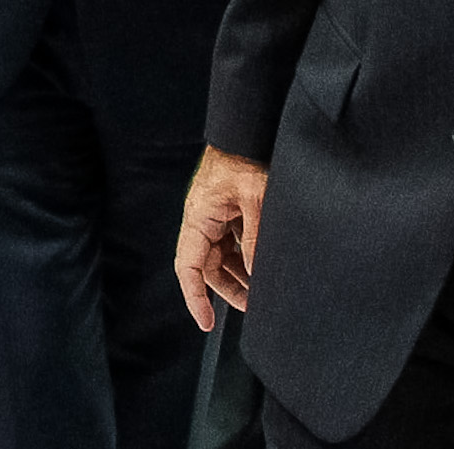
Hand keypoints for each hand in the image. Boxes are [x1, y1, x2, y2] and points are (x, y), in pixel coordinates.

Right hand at [175, 146, 268, 328]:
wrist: (246, 132)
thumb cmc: (246, 159)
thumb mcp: (256, 200)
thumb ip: (255, 238)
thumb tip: (257, 273)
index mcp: (199, 217)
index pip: (189, 266)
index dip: (195, 297)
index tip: (206, 322)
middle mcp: (202, 219)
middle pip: (208, 266)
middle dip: (229, 290)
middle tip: (255, 308)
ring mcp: (216, 215)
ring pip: (222, 256)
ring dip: (241, 275)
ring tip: (264, 292)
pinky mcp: (228, 211)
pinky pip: (233, 242)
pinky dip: (247, 258)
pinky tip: (264, 266)